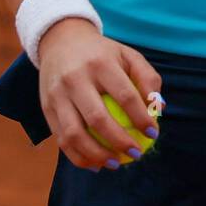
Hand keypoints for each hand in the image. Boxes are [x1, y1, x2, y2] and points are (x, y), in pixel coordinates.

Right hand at [38, 18, 163, 169]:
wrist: (60, 40)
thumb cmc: (102, 53)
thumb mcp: (128, 55)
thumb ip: (148, 78)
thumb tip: (159, 108)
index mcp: (100, 63)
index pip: (124, 95)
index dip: (141, 118)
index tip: (153, 134)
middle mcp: (76, 78)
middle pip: (97, 118)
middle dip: (119, 141)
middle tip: (136, 153)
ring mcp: (57, 94)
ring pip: (74, 134)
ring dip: (96, 155)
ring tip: (115, 164)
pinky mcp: (46, 108)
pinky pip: (61, 139)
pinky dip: (78, 157)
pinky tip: (95, 164)